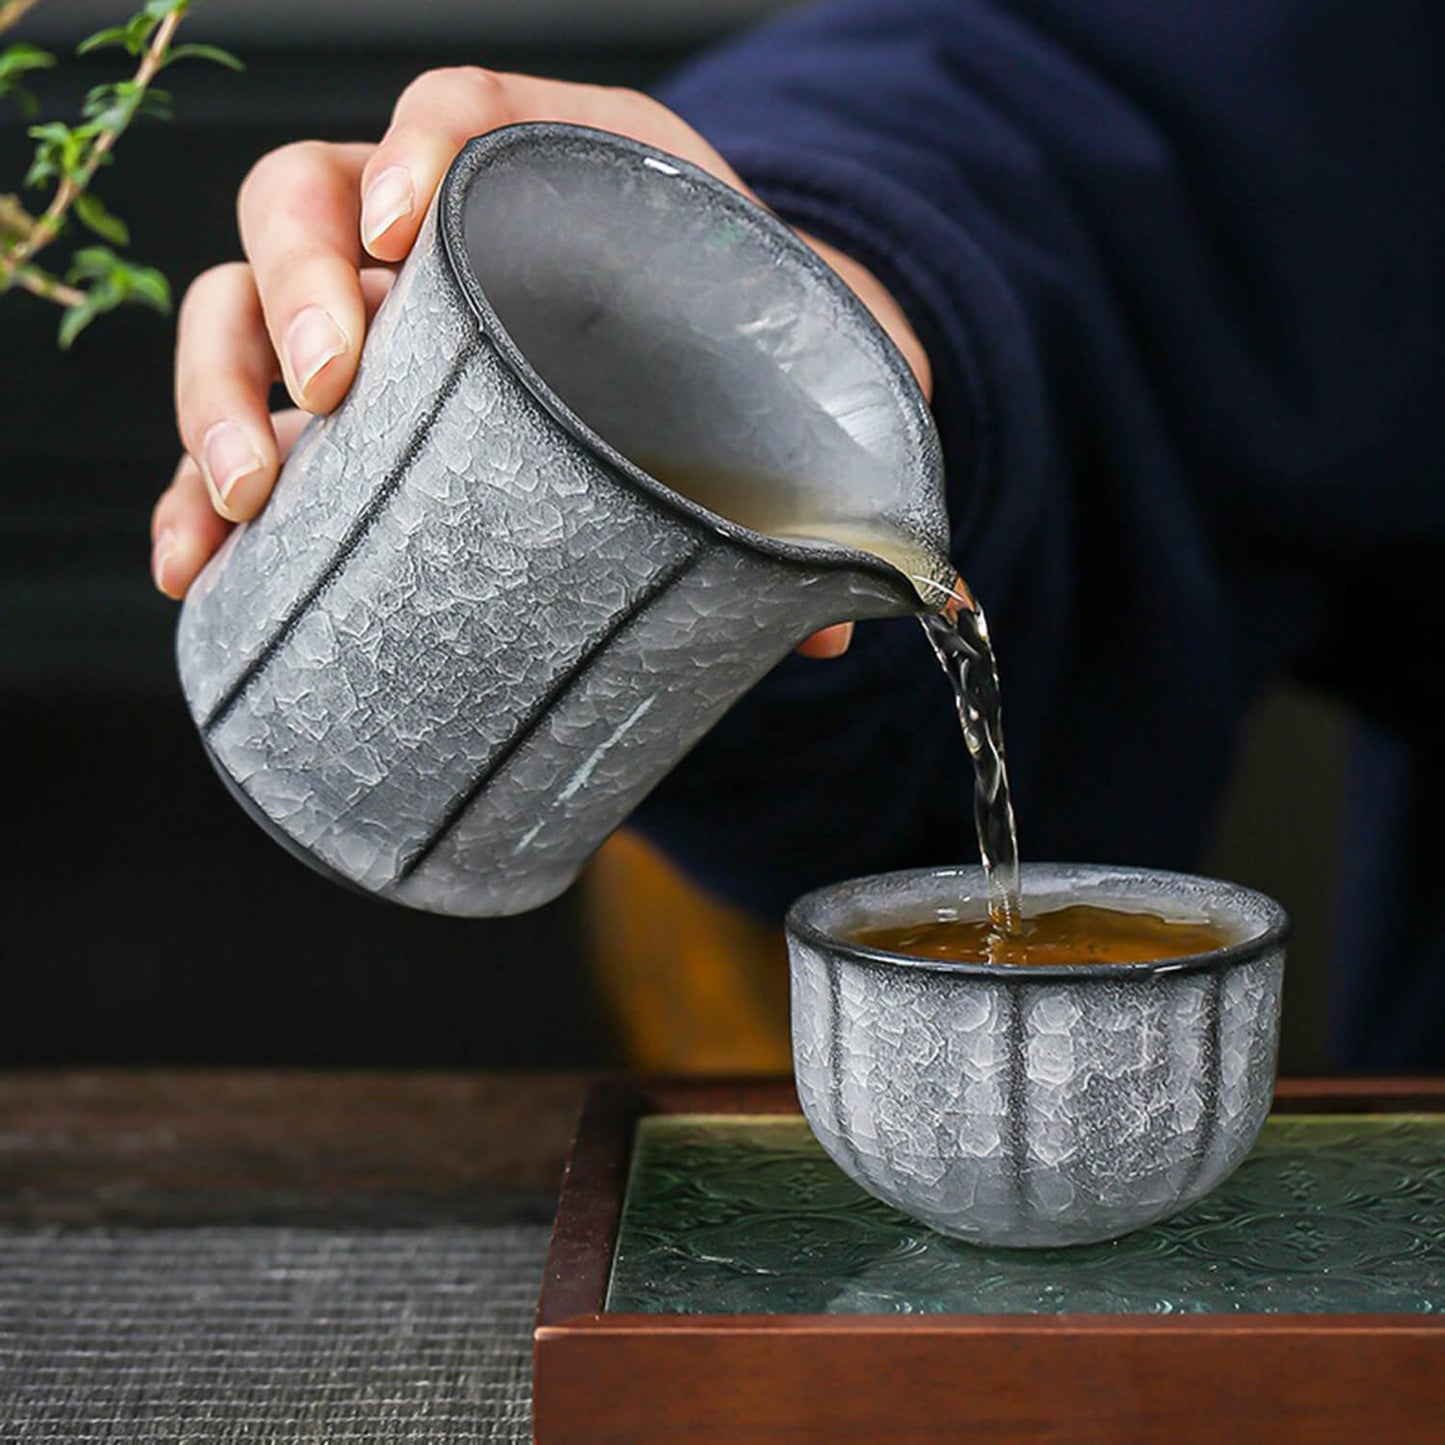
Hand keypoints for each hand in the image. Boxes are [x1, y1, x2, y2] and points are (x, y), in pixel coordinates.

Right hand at [151, 68, 931, 660]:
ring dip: (220, 391)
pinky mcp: (351, 415)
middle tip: (329, 393)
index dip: (413, 149)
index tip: (401, 229)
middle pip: (305, 197)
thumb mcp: (785, 379)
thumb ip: (813, 470)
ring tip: (248, 496)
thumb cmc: (746, 356)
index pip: (457, 109)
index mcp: (559, 173)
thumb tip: (825, 633)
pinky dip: (204, 491)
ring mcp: (379, 319)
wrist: (722, 380)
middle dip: (296, 289)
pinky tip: (200, 563)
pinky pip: (249, 427)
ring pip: (243, 304)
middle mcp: (441, 231)